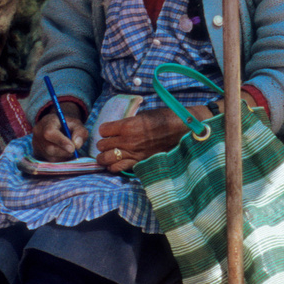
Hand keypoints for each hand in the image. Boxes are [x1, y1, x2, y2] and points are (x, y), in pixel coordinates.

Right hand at [33, 102, 86, 160]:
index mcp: (47, 122)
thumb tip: (77, 145)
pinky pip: (48, 160)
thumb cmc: (68, 125)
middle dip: (64, 152)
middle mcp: (38, 133)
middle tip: (74, 151)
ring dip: (62, 156)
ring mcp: (36, 144)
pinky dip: (59, 159)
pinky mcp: (37, 152)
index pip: (50, 133)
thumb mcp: (77, 124)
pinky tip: (63, 153)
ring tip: (69, 150)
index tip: (72, 148)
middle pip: (49, 148)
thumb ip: (80, 132)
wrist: (57, 126)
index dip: (61, 142)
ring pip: (49, 156)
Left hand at [96, 105, 212, 172]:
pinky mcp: (139, 163)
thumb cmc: (164, 118)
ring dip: (105, 156)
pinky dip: (114, 166)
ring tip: (108, 154)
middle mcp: (127, 141)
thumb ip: (129, 122)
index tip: (109, 130)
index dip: (105, 130)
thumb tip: (120, 126)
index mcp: (127, 126)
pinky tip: (117, 162)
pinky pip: (118, 168)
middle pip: (102, 145)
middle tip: (109, 142)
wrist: (182, 130)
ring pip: (106, 159)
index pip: (103, 130)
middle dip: (104, 143)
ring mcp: (132, 154)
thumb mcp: (144, 115)